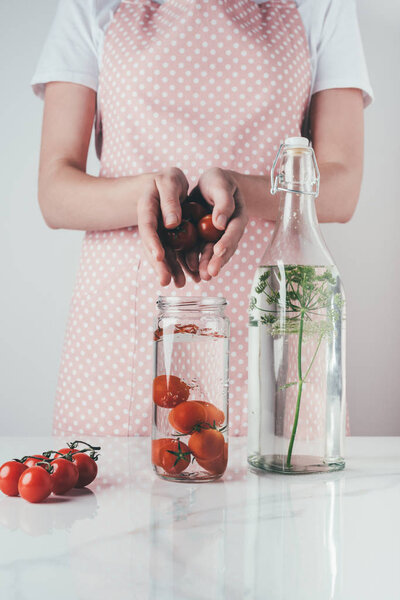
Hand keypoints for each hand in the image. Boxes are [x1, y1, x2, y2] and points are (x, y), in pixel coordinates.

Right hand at [137, 167, 189, 287]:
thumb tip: (172, 223)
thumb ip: (170, 201)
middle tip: (165, 281)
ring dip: (170, 270)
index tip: (159, 257)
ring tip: (180, 284)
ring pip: (163, 254)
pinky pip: (173, 254)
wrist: (165, 184)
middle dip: (159, 265)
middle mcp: (150, 225)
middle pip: (152, 247)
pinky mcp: (167, 240)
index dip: (152, 243)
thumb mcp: (169, 181)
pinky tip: (189, 278)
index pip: (148, 227)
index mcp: (146, 208)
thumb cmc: (168, 179)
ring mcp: (158, 235)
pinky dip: (180, 266)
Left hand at [195, 168, 247, 279]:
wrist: (210, 186)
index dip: (227, 242)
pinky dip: (194, 260)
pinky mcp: (203, 240)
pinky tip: (188, 270)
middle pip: (224, 248)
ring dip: (206, 265)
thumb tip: (220, 223)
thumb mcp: (220, 184)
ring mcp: (216, 238)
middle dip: (217, 261)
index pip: (233, 231)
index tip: (218, 251)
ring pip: (212, 254)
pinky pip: (199, 251)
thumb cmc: (218, 182)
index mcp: (237, 217)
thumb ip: (223, 202)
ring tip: (201, 277)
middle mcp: (228, 231)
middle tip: (210, 274)